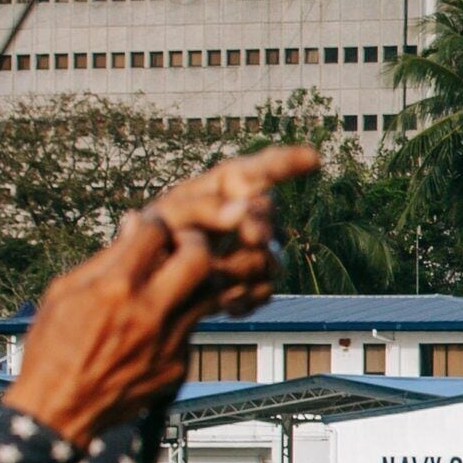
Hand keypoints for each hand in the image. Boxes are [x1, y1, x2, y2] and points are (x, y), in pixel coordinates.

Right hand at [5, 148, 317, 439]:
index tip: (152, 228)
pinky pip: (193, 328)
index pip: (156, 232)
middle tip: (182, 245)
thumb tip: (135, 226)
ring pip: (210, 292)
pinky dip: (182, 316)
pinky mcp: (178, 365)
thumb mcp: (63, 294)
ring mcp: (168, 342)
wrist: (58, 412)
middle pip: (199, 257)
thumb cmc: (53, 349)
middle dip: (194, 241)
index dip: (156, 222)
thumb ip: (104, 259)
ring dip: (199, 277)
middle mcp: (147, 313)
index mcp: (114, 289)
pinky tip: (161, 320)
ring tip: (179, 276)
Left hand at [149, 147, 318, 316]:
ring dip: (243, 268)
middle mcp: (245, 215)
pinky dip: (244, 297)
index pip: (263, 168)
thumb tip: (244, 210)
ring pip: (272, 257)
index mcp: (224, 188)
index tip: (313, 159)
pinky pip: (265, 289)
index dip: (289, 162)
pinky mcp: (255, 283)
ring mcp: (254, 250)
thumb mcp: (166, 218)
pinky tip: (221, 302)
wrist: (148, 287)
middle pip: (269, 214)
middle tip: (249, 236)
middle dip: (259, 225)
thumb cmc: (149, 244)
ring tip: (211, 279)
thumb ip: (203, 209)